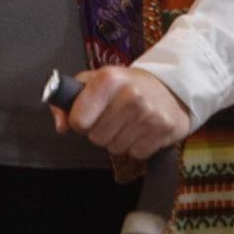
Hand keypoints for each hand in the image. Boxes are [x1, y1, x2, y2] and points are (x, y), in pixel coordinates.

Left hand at [53, 66, 190, 159]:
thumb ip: (70, 99)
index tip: (90, 115)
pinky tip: (143, 130)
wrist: (172, 86)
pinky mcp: (164, 130)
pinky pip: (137, 154)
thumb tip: (61, 125)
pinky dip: (137, 146)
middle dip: (101, 132)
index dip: (81, 121)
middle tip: (114, 117)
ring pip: (115, 149)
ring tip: (129, 122)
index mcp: (108, 79)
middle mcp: (130, 95)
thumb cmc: (127, 85)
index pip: (79, 120)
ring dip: (119, 140)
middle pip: (97, 138)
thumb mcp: (97, 81)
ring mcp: (149, 114)